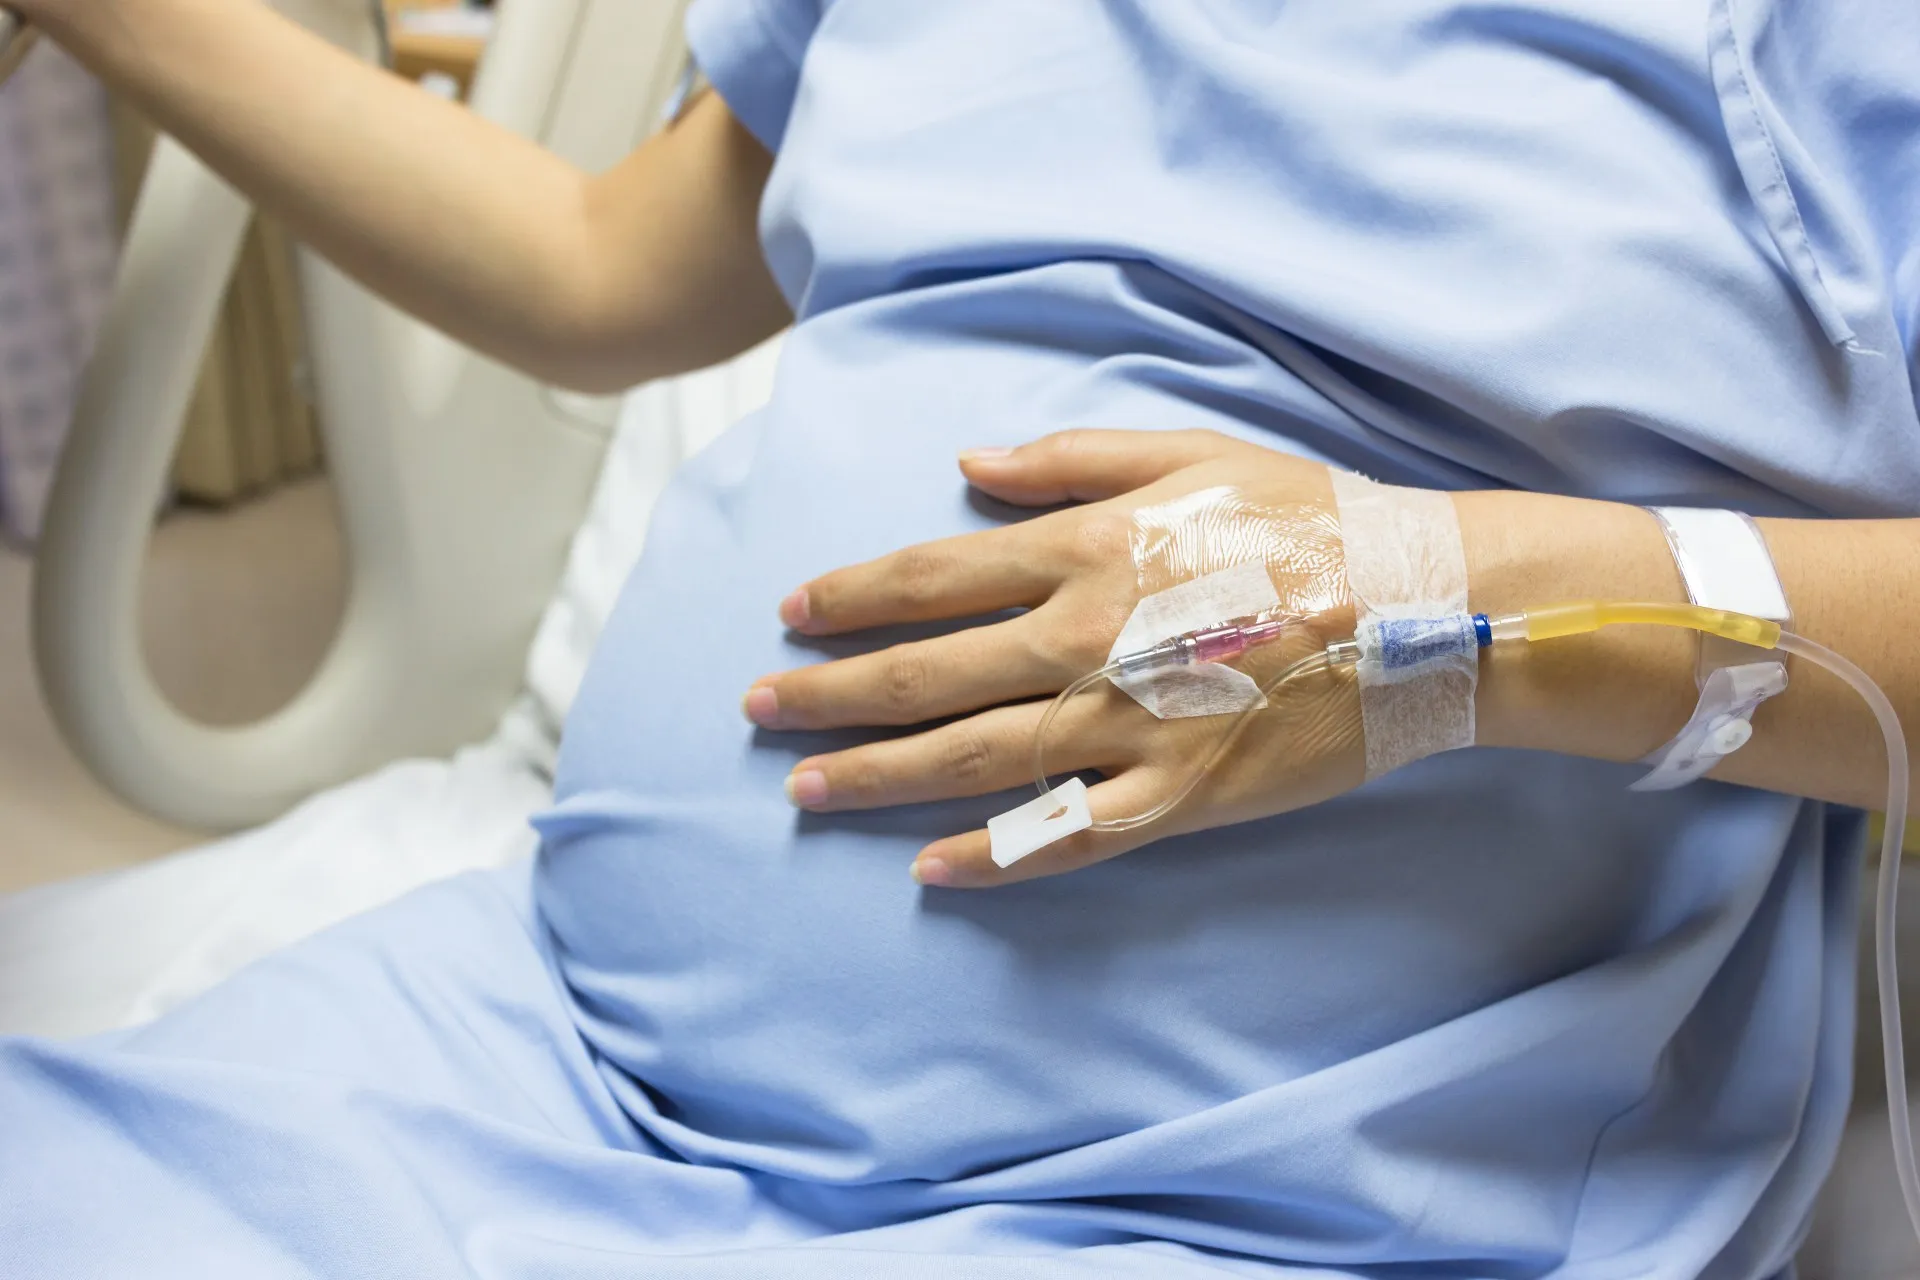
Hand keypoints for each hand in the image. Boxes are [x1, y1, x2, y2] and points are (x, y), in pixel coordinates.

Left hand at [744, 429, 1367, 887]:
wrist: (1428, 608)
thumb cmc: (1311, 518)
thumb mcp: (1192, 452)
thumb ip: (1071, 458)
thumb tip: (966, 464)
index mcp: (1086, 549)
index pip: (932, 575)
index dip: (850, 595)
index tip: (789, 611)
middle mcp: (1086, 638)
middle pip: (925, 674)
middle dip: (829, 692)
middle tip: (758, 707)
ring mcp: (1129, 723)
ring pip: (972, 757)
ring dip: (876, 775)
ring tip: (803, 787)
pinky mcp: (1178, 795)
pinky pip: (1067, 834)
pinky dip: (994, 853)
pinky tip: (927, 867)